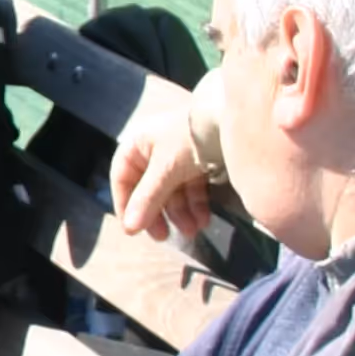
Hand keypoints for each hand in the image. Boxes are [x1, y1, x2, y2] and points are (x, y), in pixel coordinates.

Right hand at [110, 73, 223, 243]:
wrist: (231, 118)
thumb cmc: (189, 139)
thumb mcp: (165, 169)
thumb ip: (147, 199)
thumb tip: (129, 229)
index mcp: (137, 146)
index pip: (122, 180)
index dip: (125, 205)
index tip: (133, 230)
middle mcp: (154, 152)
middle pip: (148, 190)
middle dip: (158, 214)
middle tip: (163, 237)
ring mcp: (177, 159)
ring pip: (172, 193)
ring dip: (180, 214)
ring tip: (193, 230)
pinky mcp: (198, 164)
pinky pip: (191, 189)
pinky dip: (196, 206)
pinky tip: (203, 220)